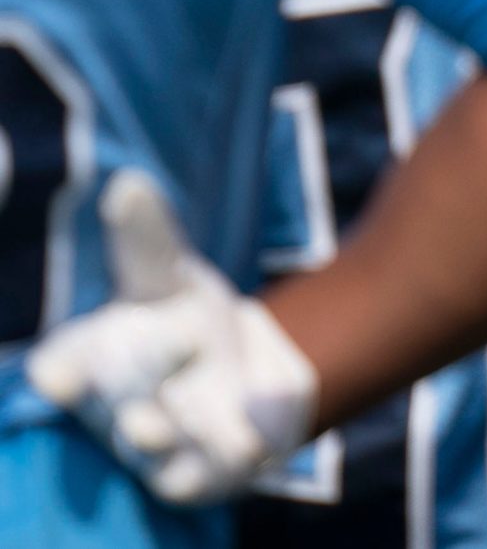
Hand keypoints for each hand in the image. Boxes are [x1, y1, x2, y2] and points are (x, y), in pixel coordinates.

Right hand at [27, 170, 317, 503]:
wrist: (247, 373)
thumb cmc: (183, 319)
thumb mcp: (168, 276)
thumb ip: (146, 237)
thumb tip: (127, 184)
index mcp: (91, 359)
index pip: (62, 368)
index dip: (62, 373)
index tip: (60, 376)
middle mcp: (114, 408)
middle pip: (118, 396)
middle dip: (141, 376)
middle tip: (185, 338)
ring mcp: (154, 448)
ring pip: (154, 443)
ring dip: (165, 429)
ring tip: (166, 420)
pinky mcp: (198, 476)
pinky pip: (209, 470)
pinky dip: (229, 453)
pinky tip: (252, 442)